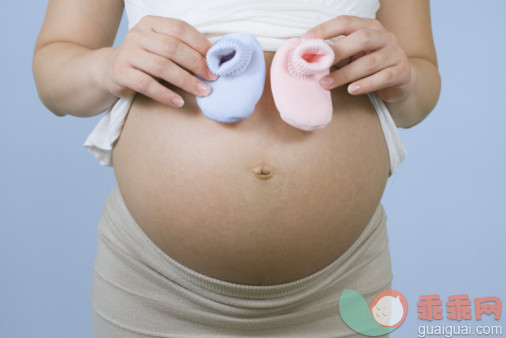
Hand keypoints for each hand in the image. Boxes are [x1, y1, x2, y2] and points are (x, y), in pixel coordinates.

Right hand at [99, 15, 217, 107]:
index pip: (180, 28)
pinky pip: (147, 84)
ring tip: (202, 91)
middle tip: (212, 77)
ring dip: (186, 81)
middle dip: (196, 64)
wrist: (110, 70)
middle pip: (173, 48)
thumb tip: (213, 59)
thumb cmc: (145, 60)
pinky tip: (179, 102)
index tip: (215, 59)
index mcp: (151, 23)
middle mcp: (138, 35)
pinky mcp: (120, 72)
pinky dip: (165, 94)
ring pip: (162, 66)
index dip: (199, 43)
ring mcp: (128, 53)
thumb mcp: (160, 48)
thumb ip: (181, 49)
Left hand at [302, 15, 414, 101]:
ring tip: (325, 83)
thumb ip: (335, 53)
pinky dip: (366, 85)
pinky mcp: (402, 72)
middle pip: (362, 39)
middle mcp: (384, 37)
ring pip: (370, 62)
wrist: (401, 80)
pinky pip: (383, 78)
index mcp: (370, 27)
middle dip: (338, 51)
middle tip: (318, 64)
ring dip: (345, 74)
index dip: (325, 29)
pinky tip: (351, 90)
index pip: (346, 22)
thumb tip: (307, 56)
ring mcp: (395, 54)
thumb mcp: (353, 55)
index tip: (305, 41)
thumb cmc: (370, 65)